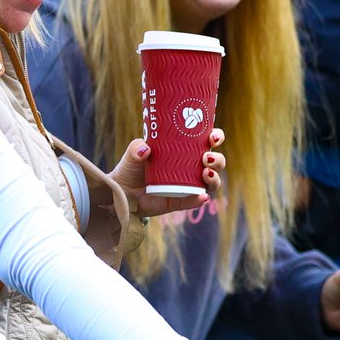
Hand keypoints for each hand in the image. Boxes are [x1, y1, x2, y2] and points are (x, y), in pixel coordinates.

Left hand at [107, 129, 225, 219]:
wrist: (122, 193)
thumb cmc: (131, 169)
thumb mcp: (132, 154)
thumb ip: (136, 148)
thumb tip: (145, 149)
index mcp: (185, 151)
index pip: (207, 142)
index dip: (216, 138)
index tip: (213, 137)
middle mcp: (191, 168)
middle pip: (216, 163)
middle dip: (218, 160)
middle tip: (206, 157)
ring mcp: (188, 186)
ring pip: (212, 183)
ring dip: (215, 178)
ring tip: (205, 173)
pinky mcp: (180, 202)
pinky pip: (193, 202)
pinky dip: (199, 199)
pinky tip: (202, 196)